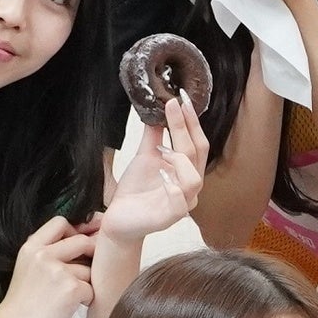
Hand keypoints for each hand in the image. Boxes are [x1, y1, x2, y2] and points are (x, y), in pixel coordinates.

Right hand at [0, 215, 97, 317]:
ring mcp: (58, 270)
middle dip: (90, 255)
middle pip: (82, 241)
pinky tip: (67, 309)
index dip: (77, 230)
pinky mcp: (71, 288)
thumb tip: (80, 242)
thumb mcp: (27, 268)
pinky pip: (91, 290)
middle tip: (85, 272)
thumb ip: (48, 254)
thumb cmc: (21, 305)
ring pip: (89, 270)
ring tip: (65, 298)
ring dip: (85, 284)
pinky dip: (85, 300)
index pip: (61, 222)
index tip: (81, 244)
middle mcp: (44, 254)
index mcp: (31, 247)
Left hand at [108, 93, 212, 239]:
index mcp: (187, 169)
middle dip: (185, 128)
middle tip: (172, 106)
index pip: (196, 142)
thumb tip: (157, 108)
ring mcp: (182, 203)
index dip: (191, 121)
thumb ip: (155, 136)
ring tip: (162, 149)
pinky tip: (161, 175)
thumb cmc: (136, 190)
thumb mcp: (145, 156)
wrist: (120, 218)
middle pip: (197, 154)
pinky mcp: (169, 218)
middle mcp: (189, 186)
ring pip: (194, 178)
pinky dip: (172, 186)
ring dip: (180, 159)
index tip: (181, 98)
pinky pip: (180, 203)